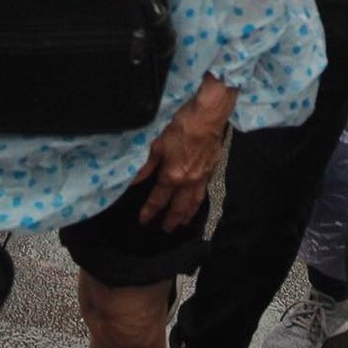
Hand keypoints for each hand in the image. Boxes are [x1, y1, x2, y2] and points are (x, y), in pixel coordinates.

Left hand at [134, 75, 235, 230]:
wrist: (207, 118)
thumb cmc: (180, 127)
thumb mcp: (158, 145)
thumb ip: (147, 166)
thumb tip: (135, 181)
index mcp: (172, 176)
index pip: (158, 199)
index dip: (150, 211)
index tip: (143, 220)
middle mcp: (187, 182)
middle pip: (178, 207)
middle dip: (170, 220)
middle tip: (165, 229)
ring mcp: (201, 179)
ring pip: (193, 204)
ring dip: (186, 216)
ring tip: (181, 224)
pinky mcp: (212, 172)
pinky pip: (203, 194)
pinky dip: (198, 204)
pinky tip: (195, 205)